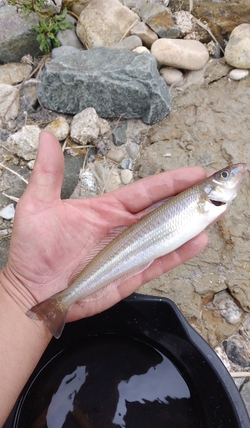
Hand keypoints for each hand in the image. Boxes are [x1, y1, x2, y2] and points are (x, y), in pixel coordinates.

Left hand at [1, 131, 207, 322]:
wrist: (32, 291)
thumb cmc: (33, 250)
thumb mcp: (37, 206)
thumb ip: (48, 173)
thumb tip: (46, 135)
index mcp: (107, 209)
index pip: (147, 191)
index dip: (172, 181)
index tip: (197, 171)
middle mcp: (123, 228)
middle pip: (164, 210)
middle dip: (191, 199)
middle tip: (218, 188)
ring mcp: (129, 252)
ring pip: (167, 235)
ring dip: (191, 224)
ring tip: (217, 212)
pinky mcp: (131, 275)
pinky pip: (160, 262)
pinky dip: (179, 253)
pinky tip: (197, 241)